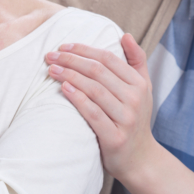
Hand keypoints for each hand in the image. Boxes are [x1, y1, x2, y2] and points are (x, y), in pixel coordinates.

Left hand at [46, 33, 158, 180]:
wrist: (140, 158)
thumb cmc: (135, 118)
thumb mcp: (143, 88)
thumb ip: (136, 61)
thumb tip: (126, 35)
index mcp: (139, 84)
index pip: (108, 58)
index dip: (84, 49)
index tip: (63, 46)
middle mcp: (135, 99)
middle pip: (98, 71)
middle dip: (71, 60)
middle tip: (50, 56)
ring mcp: (126, 118)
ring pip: (94, 90)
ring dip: (70, 76)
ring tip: (52, 70)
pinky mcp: (115, 137)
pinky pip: (93, 113)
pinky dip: (77, 99)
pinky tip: (63, 89)